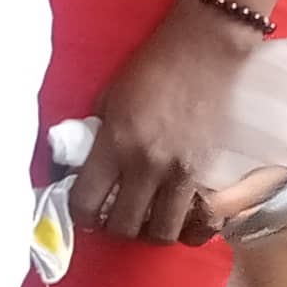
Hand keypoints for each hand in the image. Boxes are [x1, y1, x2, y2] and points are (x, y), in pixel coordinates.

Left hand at [77, 0, 262, 243]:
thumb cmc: (149, 69)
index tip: (81, 211)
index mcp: (115, 142)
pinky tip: (175, 215)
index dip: (79, 214)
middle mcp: (146, 164)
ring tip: (143, 218)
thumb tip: (85, 169)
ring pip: (162, 232)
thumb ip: (97, 136)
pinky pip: (196, 221)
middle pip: (124, 226)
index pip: (87, 200)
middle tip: (110, 215)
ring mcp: (180, 172)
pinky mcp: (208, 173)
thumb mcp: (108, 99)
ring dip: (148, 232)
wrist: (202, 53)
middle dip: (112, 228)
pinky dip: (183, 227)